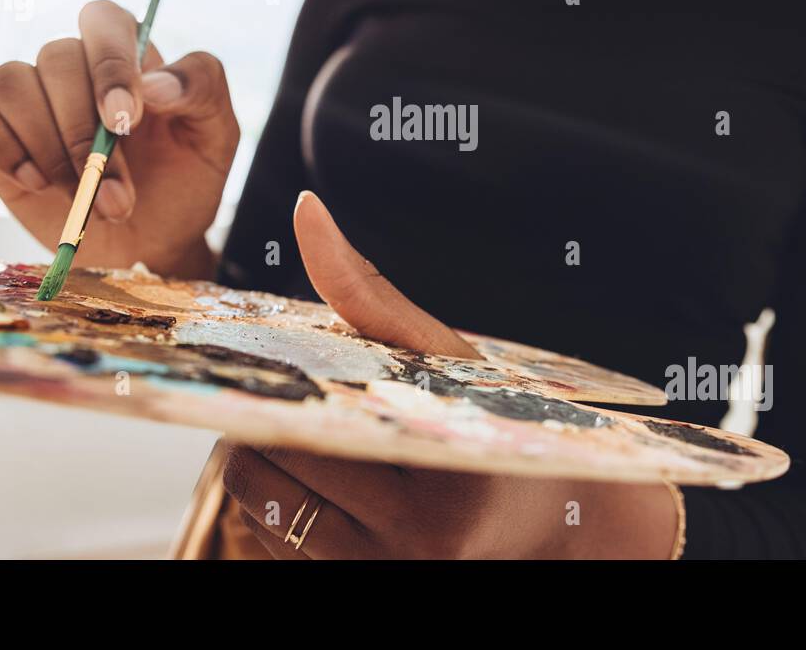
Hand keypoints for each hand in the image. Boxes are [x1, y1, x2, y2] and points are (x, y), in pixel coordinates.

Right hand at [0, 0, 238, 277]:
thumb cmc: (185, 181)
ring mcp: (30, 97)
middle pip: (55, 59)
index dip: (108, 63)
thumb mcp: (217, 135)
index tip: (122, 121)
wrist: (152, 242)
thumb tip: (153, 84)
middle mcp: (74, 66)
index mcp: (128, 53)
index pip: (104, 20)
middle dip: (84, 137)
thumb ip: (201, 88)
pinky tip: (37, 181)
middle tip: (116, 199)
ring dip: (48, 150)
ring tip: (84, 199)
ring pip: (11, 83)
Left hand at [221, 192, 679, 558]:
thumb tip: (307, 210)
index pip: (301, 430)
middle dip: (266, 420)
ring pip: (257, 506)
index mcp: (440, 484)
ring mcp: (381, 580)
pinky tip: (318, 476)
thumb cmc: (493, 423)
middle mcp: (413, 549)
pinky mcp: (358, 595)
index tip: (271, 362)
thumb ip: (367, 290)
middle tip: (293, 392)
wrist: (548, 523)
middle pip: (265, 470)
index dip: (272, 390)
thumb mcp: (444, 355)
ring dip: (264, 461)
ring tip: (305, 431)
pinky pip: (268, 542)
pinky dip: (274, 502)